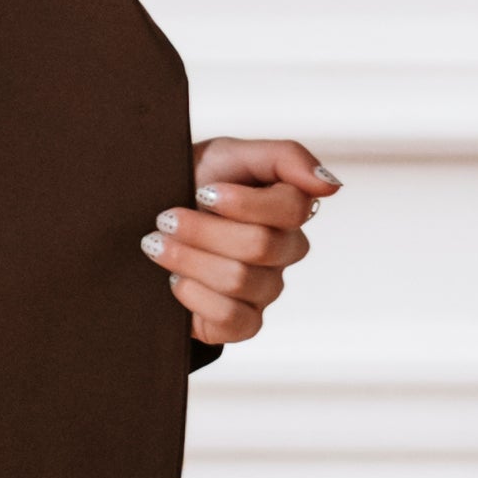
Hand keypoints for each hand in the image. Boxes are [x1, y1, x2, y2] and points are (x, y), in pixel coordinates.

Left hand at [147, 135, 337, 351]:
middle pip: (260, 245)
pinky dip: (194, 297)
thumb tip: (330, 185)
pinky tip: (174, 281)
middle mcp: (284, 252)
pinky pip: (232, 320)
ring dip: (188, 259)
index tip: (203, 192)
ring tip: (158, 244)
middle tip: (166, 219)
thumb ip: (285, 157)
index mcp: (289, 210)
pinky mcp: (242, 324)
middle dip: (203, 230)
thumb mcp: (230, 153)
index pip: (292, 208)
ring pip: (239, 280)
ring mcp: (266, 290)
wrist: (146, 218)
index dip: (243, 203)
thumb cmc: (195, 183)